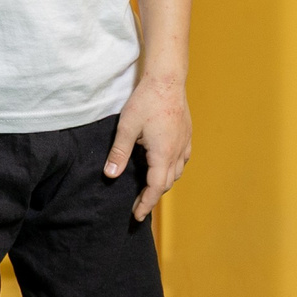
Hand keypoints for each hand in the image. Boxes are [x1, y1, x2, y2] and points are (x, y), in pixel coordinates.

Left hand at [107, 72, 190, 220]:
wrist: (167, 81)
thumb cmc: (145, 102)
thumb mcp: (126, 128)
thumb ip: (119, 153)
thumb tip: (110, 175)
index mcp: (163, 154)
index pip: (156, 187)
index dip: (146, 203)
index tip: (137, 216)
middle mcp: (178, 152)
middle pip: (166, 183)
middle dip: (152, 196)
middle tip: (137, 204)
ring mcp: (185, 144)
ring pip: (176, 173)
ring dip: (162, 183)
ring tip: (147, 189)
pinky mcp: (187, 136)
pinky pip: (181, 160)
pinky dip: (171, 170)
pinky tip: (162, 167)